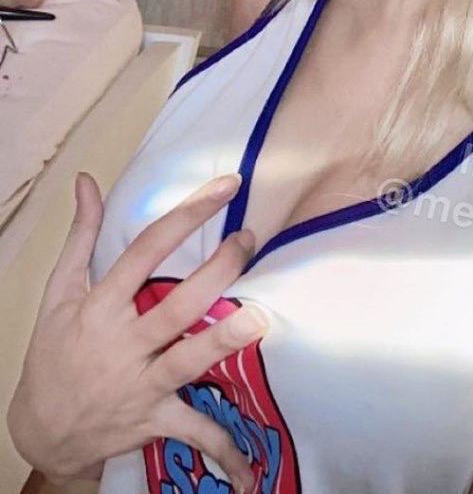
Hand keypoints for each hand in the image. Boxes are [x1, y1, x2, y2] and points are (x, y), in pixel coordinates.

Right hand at [7, 170, 265, 493]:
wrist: (40, 430)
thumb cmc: (55, 353)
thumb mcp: (59, 293)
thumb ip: (81, 235)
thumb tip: (88, 181)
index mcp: (100, 306)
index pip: (147, 249)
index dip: (188, 214)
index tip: (227, 186)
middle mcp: (122, 343)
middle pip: (173, 304)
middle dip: (215, 273)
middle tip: (249, 240)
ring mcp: (139, 383)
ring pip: (185, 360)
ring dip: (220, 342)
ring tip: (257, 320)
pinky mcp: (152, 419)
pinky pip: (191, 431)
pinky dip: (222, 448)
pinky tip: (252, 464)